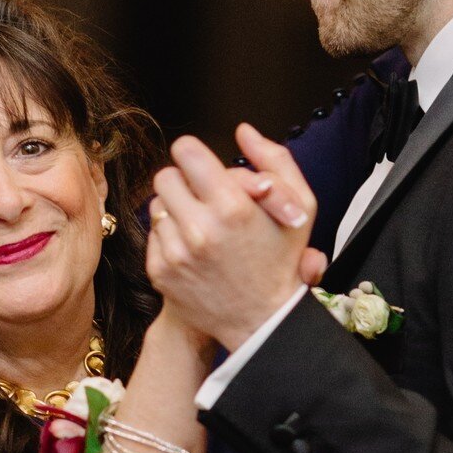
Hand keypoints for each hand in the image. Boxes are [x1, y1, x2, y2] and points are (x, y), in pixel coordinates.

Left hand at [147, 124, 317, 351]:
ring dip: (177, 210)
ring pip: (157, 205)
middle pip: (166, 176)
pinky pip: (153, 234)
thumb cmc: (281, 261)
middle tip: (203, 198)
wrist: (260, 321)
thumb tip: (244, 131)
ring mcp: (176, 254)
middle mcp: (200, 230)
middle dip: (184, 182)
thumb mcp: (299, 208)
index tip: (203, 167)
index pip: (186, 152)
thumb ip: (275, 161)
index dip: (195, 156)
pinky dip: (170, 237)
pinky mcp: (160, 272)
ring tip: (202, 227)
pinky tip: (193, 250)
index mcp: (233, 207)